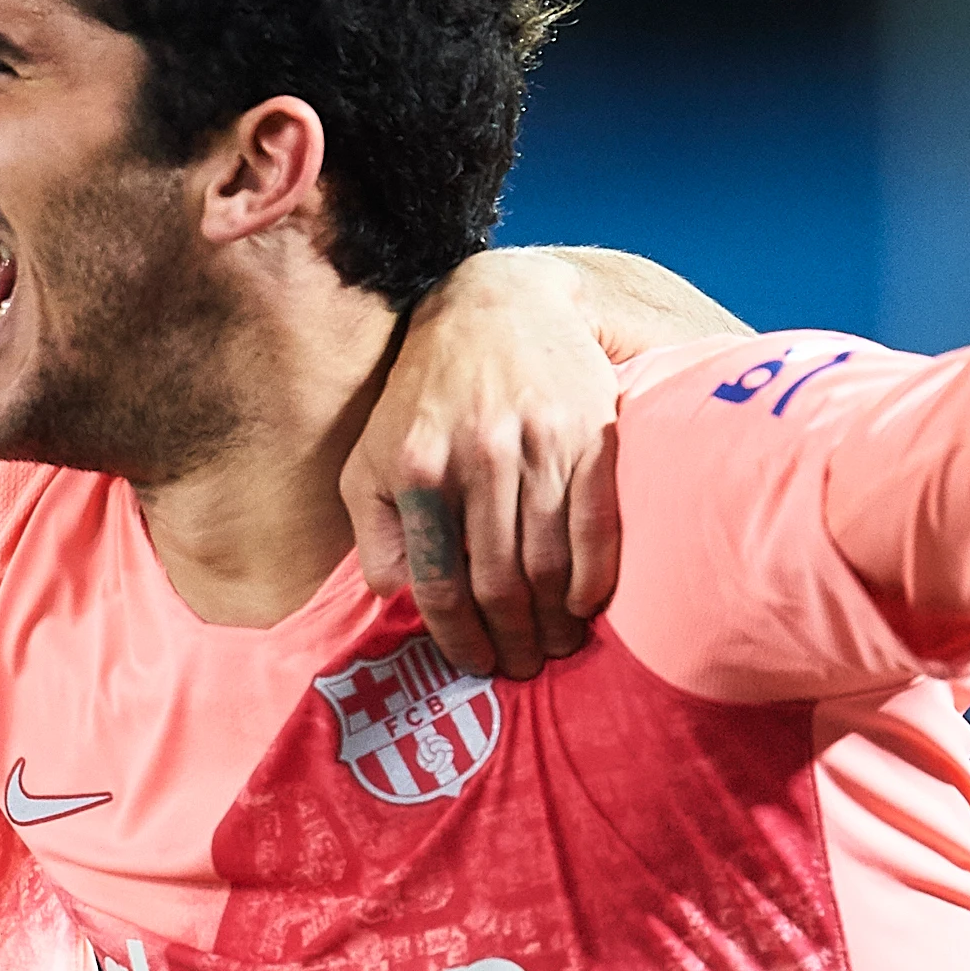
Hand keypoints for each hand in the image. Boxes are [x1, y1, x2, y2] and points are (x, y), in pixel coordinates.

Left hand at [344, 250, 637, 680]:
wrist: (495, 304)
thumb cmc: (424, 395)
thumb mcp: (371, 454)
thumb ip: (373, 528)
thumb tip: (395, 597)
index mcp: (416, 469)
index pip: (437, 584)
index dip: (458, 639)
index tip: (475, 664)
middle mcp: (477, 456)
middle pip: (499, 583)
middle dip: (512, 640)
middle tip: (524, 666)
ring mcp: (538, 444)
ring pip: (550, 563)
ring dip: (556, 622)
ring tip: (558, 644)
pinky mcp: (592, 432)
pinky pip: (598, 523)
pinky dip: (595, 577)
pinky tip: (587, 605)